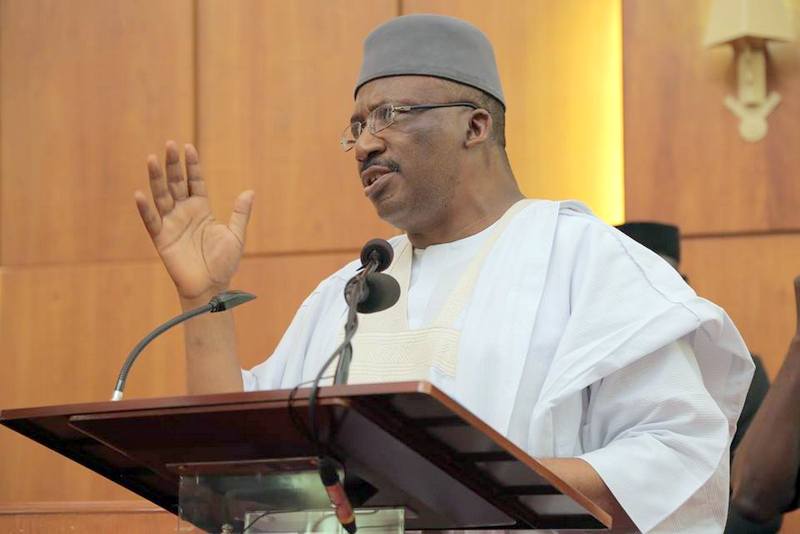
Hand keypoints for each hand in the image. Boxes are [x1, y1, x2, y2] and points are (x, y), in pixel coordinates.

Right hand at [135, 141, 253, 301]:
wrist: (212, 287)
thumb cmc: (223, 263)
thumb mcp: (236, 235)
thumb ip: (240, 213)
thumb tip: (249, 191)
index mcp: (201, 209)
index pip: (195, 181)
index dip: (192, 166)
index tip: (189, 147)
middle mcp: (184, 212)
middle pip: (176, 183)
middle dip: (173, 165)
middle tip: (169, 144)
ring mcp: (171, 224)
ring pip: (161, 196)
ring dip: (156, 179)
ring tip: (151, 159)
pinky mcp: (162, 239)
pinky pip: (152, 221)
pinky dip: (145, 209)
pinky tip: (139, 194)